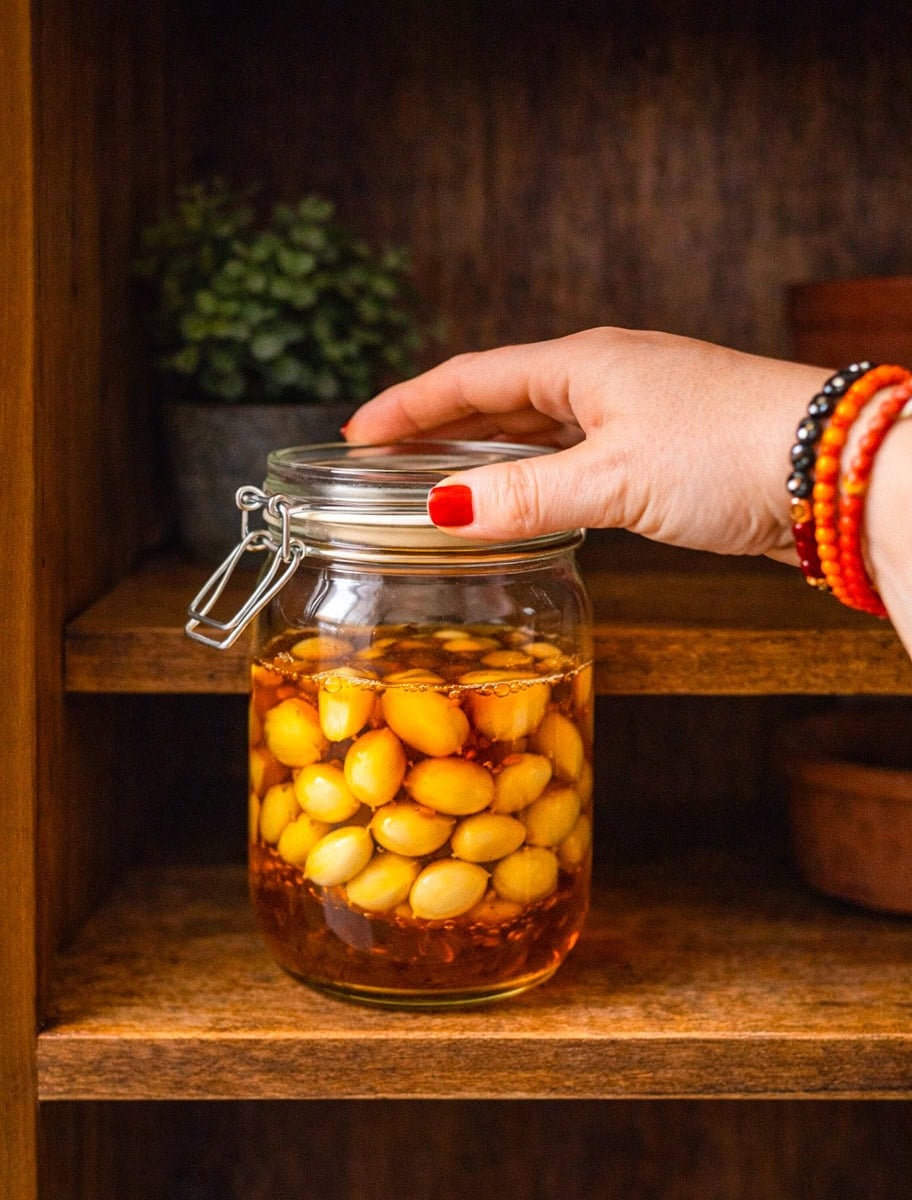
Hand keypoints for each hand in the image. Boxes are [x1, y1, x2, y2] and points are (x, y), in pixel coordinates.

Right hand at [344, 327, 830, 560]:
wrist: (828, 465)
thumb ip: (527, 497)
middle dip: (438, 427)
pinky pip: (572, 454)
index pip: (471, 378)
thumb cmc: (728, 451)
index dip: (409, 405)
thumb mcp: (615, 478)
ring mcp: (633, 410)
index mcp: (582, 363)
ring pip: (536, 427)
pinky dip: (534, 474)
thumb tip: (443, 512)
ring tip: (436, 478)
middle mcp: (603, 376)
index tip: (358, 433)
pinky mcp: (659, 448)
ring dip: (485, 452)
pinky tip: (522, 496)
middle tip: (383, 460)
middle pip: (498, 396)